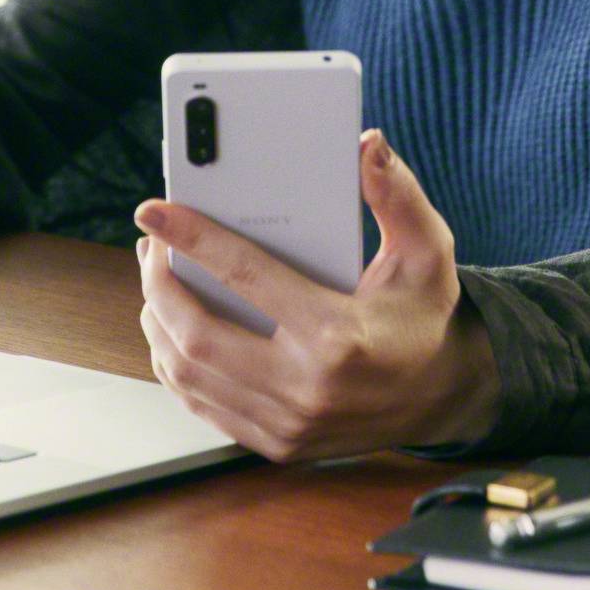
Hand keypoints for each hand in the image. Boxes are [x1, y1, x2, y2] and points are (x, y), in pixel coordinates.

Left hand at [132, 129, 500, 460]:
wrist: (440, 396)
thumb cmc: (423, 316)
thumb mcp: (427, 251)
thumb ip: (398, 195)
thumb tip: (368, 146)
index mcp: (338, 335)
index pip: (245, 277)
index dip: (192, 238)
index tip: (155, 212)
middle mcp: (305, 387)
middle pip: (197, 334)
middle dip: (158, 285)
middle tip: (150, 246)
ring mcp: (286, 424)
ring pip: (189, 374)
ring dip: (158, 323)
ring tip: (156, 280)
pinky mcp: (275, 444)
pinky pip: (202, 405)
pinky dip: (175, 365)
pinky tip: (171, 328)